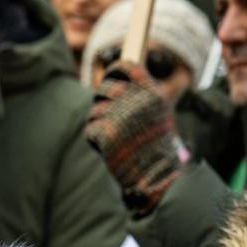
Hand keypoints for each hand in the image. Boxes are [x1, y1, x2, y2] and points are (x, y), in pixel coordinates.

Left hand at [84, 61, 182, 213]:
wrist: (157, 178)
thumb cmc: (156, 150)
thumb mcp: (157, 117)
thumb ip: (139, 100)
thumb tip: (114, 89)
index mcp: (152, 94)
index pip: (126, 68)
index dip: (114, 70)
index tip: (109, 76)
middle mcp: (137, 101)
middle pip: (104, 89)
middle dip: (101, 101)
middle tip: (106, 115)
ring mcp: (121, 116)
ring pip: (95, 111)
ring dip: (98, 123)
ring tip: (113, 139)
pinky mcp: (107, 133)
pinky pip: (89, 129)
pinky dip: (94, 140)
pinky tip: (106, 149)